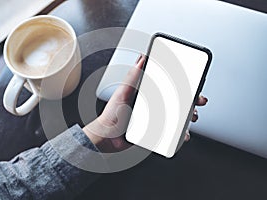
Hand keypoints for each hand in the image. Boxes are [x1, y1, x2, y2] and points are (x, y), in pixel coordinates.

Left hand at [83, 55, 207, 151]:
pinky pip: (171, 133)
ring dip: (188, 118)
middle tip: (199, 101)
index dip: (181, 84)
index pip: (167, 86)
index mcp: (146, 94)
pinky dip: (180, 134)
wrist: (107, 138)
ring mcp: (155, 119)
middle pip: (176, 101)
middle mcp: (152, 106)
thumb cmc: (111, 116)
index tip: (192, 82)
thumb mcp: (122, 93)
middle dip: (191, 101)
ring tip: (192, 118)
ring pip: (177, 117)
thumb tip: (141, 58)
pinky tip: (183, 135)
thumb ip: (132, 77)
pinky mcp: (155, 133)